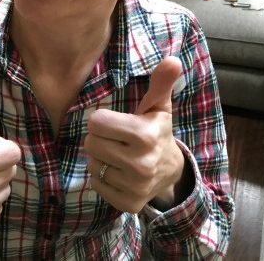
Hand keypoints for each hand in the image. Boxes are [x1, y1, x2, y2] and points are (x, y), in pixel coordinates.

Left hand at [85, 56, 187, 212]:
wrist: (170, 172)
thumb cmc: (157, 132)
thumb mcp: (158, 106)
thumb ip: (161, 82)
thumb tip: (173, 59)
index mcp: (145, 135)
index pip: (96, 122)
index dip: (103, 120)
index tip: (117, 122)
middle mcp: (140, 164)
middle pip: (91, 143)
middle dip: (100, 138)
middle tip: (116, 138)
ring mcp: (134, 187)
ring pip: (92, 163)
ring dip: (101, 157)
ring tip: (118, 154)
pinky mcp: (127, 204)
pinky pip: (96, 183)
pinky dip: (102, 176)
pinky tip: (118, 171)